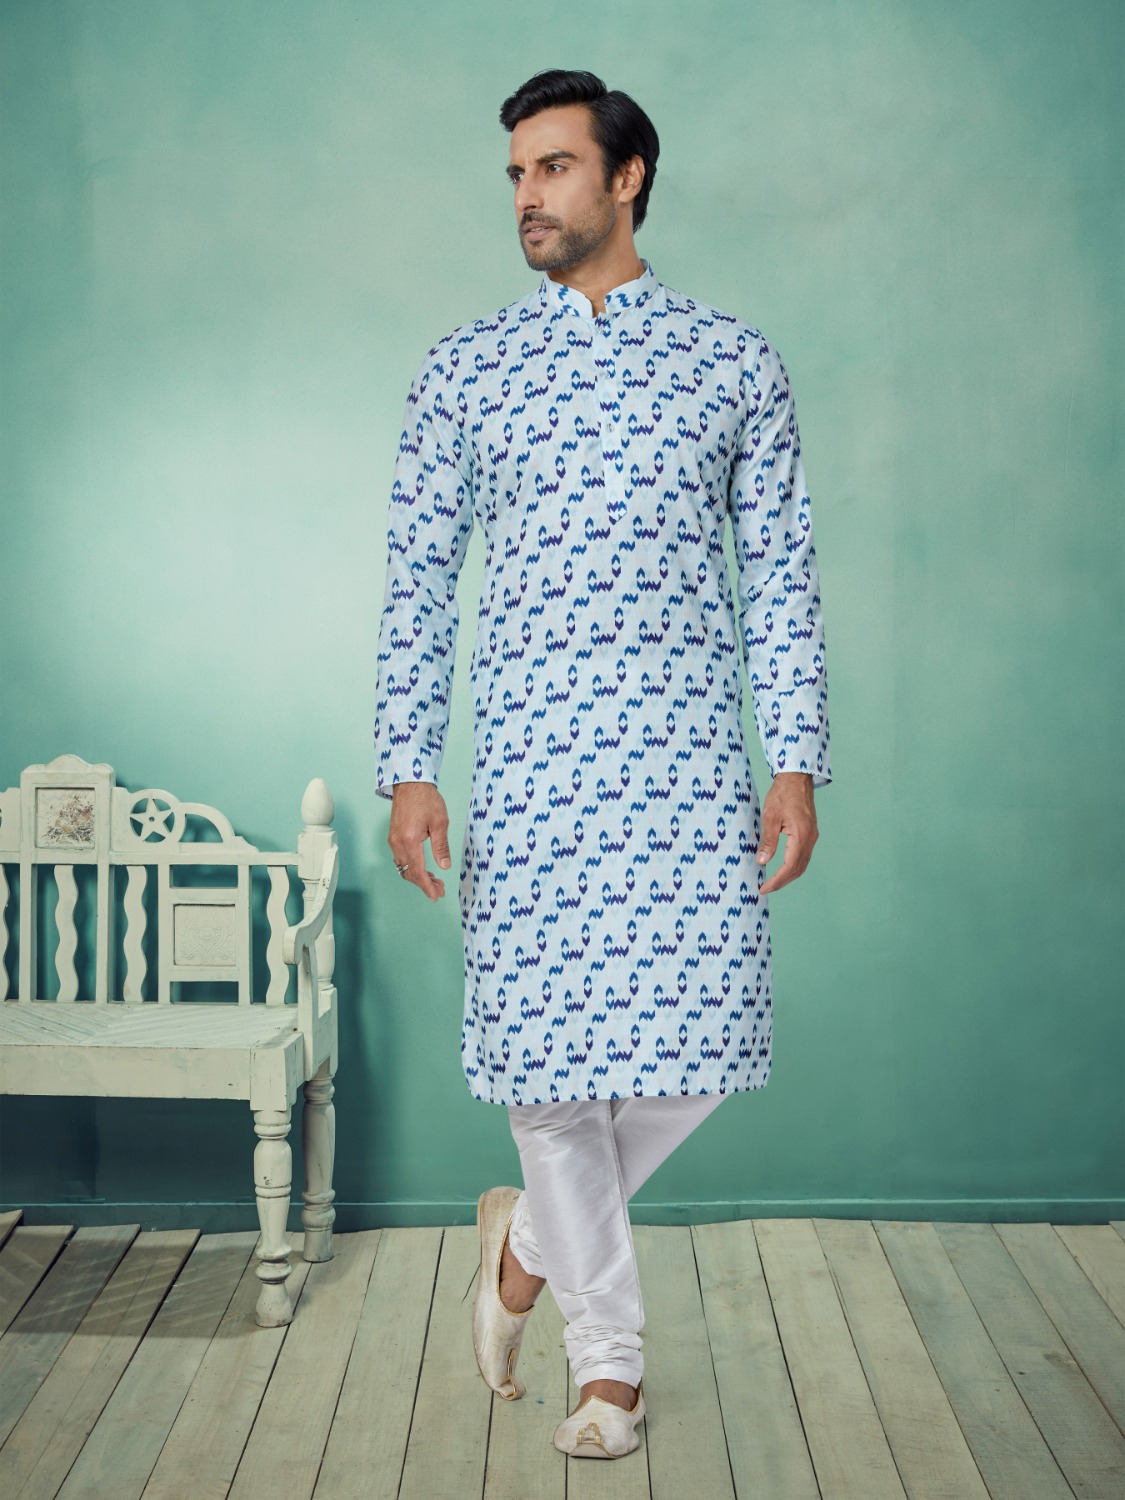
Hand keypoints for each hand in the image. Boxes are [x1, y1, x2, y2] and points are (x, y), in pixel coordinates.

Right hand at [387, 781, 452, 901]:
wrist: (410, 783)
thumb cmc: (426, 799)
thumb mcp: (440, 822)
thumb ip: (441, 846)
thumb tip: (444, 866)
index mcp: (409, 839)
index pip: (417, 870)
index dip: (427, 886)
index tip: (436, 896)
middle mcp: (397, 842)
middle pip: (409, 872)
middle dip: (424, 884)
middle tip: (440, 890)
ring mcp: (393, 839)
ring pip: (404, 867)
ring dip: (418, 876)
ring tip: (435, 881)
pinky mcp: (393, 836)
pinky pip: (401, 858)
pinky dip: (411, 867)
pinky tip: (424, 867)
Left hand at [756, 772, 817, 894]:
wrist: (796, 779)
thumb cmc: (782, 795)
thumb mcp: (770, 817)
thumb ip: (768, 841)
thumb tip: (762, 861)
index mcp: (800, 835)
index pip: (789, 866)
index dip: (777, 880)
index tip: (764, 888)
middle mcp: (810, 838)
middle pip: (798, 869)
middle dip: (782, 881)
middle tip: (765, 888)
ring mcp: (812, 836)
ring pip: (802, 864)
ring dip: (788, 876)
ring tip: (773, 882)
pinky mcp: (810, 833)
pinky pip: (804, 856)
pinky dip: (793, 866)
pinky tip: (783, 868)